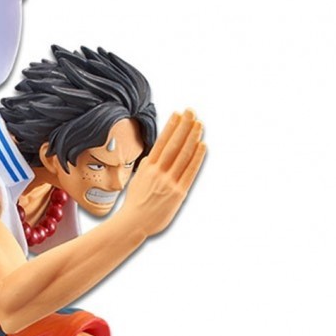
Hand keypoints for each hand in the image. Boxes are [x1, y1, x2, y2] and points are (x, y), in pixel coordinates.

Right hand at [119, 109, 206, 236]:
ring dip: (192, 138)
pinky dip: (196, 158)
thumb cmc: (135, 205)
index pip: (161, 142)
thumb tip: (154, 157)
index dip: (171, 127)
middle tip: (191, 111)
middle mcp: (158, 172)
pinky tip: (202, 145)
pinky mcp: (178, 193)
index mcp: (147, 168)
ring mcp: (168, 182)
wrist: (133, 223)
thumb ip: (147, 169)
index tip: (178, 114)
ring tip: (199, 124)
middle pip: (173, 144)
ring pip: (182, 155)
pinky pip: (189, 171)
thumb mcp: (137, 181)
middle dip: (183, 126)